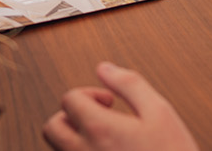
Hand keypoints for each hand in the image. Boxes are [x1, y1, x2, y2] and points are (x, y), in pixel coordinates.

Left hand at [43, 62, 197, 150]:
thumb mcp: (159, 112)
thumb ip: (129, 84)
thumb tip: (105, 69)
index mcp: (99, 129)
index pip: (69, 99)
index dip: (89, 93)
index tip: (109, 102)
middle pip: (52, 127)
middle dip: (70, 116)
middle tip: (95, 117)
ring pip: (58, 149)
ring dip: (72, 138)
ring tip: (101, 137)